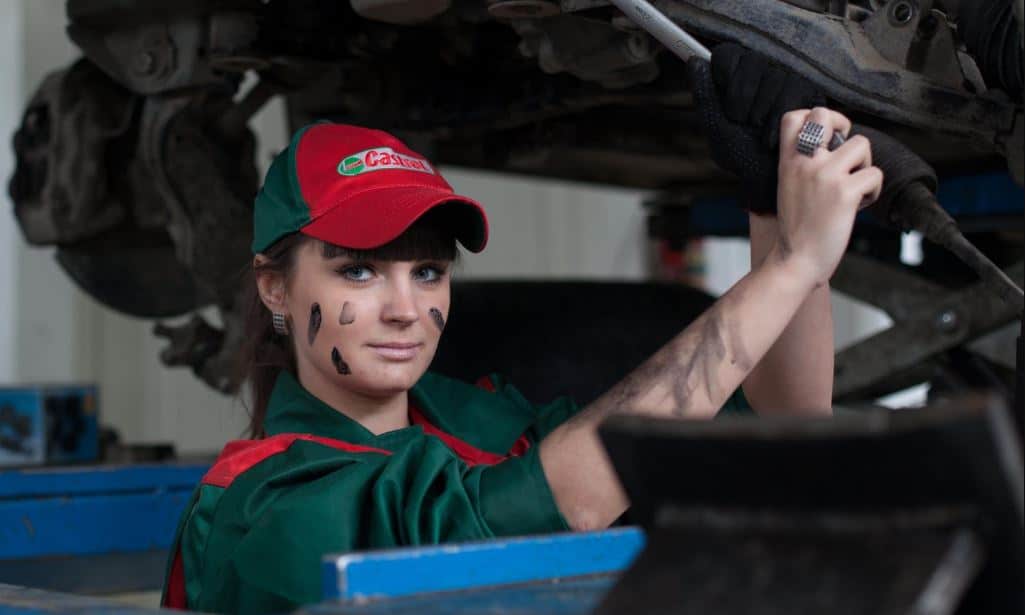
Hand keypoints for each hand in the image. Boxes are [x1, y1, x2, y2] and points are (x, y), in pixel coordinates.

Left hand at [686, 43, 825, 212]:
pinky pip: (791, 91)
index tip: (727, 106)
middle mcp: (762, 72)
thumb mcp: (717, 126)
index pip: (728, 55)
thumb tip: (695, 62)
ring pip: (773, 77)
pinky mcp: (808, 90)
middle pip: (751, 62)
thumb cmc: (742, 154)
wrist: (769, 177)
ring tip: (759, 130)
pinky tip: (772, 135)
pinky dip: (777, 118)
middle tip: (744, 123)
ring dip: (761, 112)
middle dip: (743, 100)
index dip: (726, 80)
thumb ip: (704, 94)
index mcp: (736, 77)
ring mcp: (786, 78)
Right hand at [774, 107, 882, 284]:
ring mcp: (825, 176)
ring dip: (864, 166)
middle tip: (846, 155)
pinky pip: (874, 174)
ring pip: (862, 144)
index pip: (794, 116)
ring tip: (853, 188)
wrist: (796, 261)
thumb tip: (835, 144)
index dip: (816, 116)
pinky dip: (873, 191)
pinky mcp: (845, 193)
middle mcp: (805, 163)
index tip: (827, 135)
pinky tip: (858, 206)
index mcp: (788, 161)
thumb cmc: (797, 228)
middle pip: (826, 115)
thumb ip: (804, 163)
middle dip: (844, 128)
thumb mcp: (789, 187)